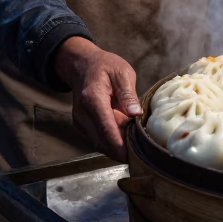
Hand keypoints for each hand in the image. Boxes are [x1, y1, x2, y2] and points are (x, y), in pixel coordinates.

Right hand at [53, 36, 141, 161]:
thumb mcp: (122, 72)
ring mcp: (80, 121)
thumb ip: (128, 94)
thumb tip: (136, 114)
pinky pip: (98, 139)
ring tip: (136, 144)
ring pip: (100, 143)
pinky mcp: (82, 126)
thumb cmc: (104, 66)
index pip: (105, 128)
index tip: (132, 156)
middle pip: (102, 141)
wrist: (82, 65)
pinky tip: (126, 136)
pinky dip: (112, 141)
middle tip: (142, 153)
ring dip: (117, 146)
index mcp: (92, 98)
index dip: (118, 145)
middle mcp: (82, 114)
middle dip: (121, 150)